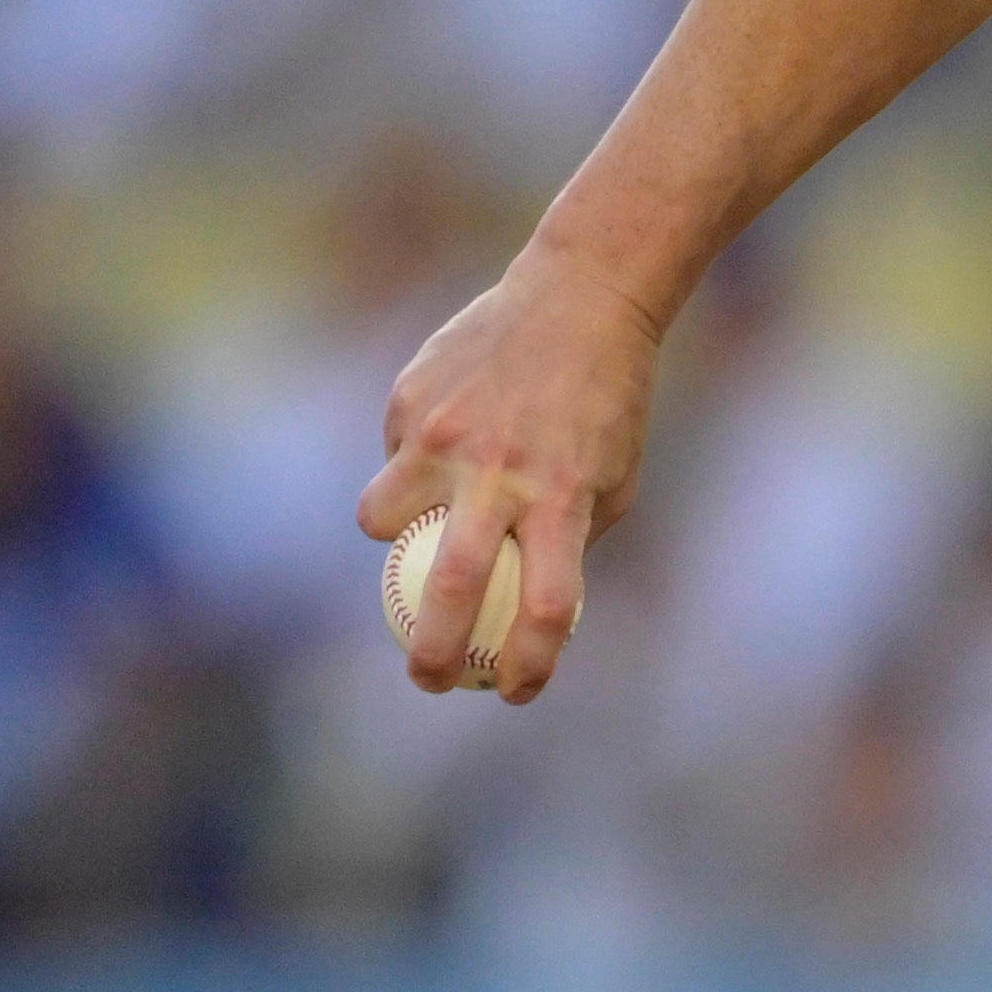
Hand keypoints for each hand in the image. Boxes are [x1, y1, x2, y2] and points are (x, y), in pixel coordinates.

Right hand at [356, 239, 664, 702]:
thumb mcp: (610, 481)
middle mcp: (499, 472)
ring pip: (381, 520)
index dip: (529, 663)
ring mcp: (444, 436)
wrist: (579, 301)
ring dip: (392, 538)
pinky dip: (411, 467)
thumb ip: (563, 541)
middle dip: (429, 651)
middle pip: (449, 586)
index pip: (550, 606)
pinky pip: (392, 461)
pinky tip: (450, 432)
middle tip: (426, 679)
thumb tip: (516, 612)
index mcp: (562, 498)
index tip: (511, 691)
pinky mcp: (408, 402)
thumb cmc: (604, 406)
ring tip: (422, 520)